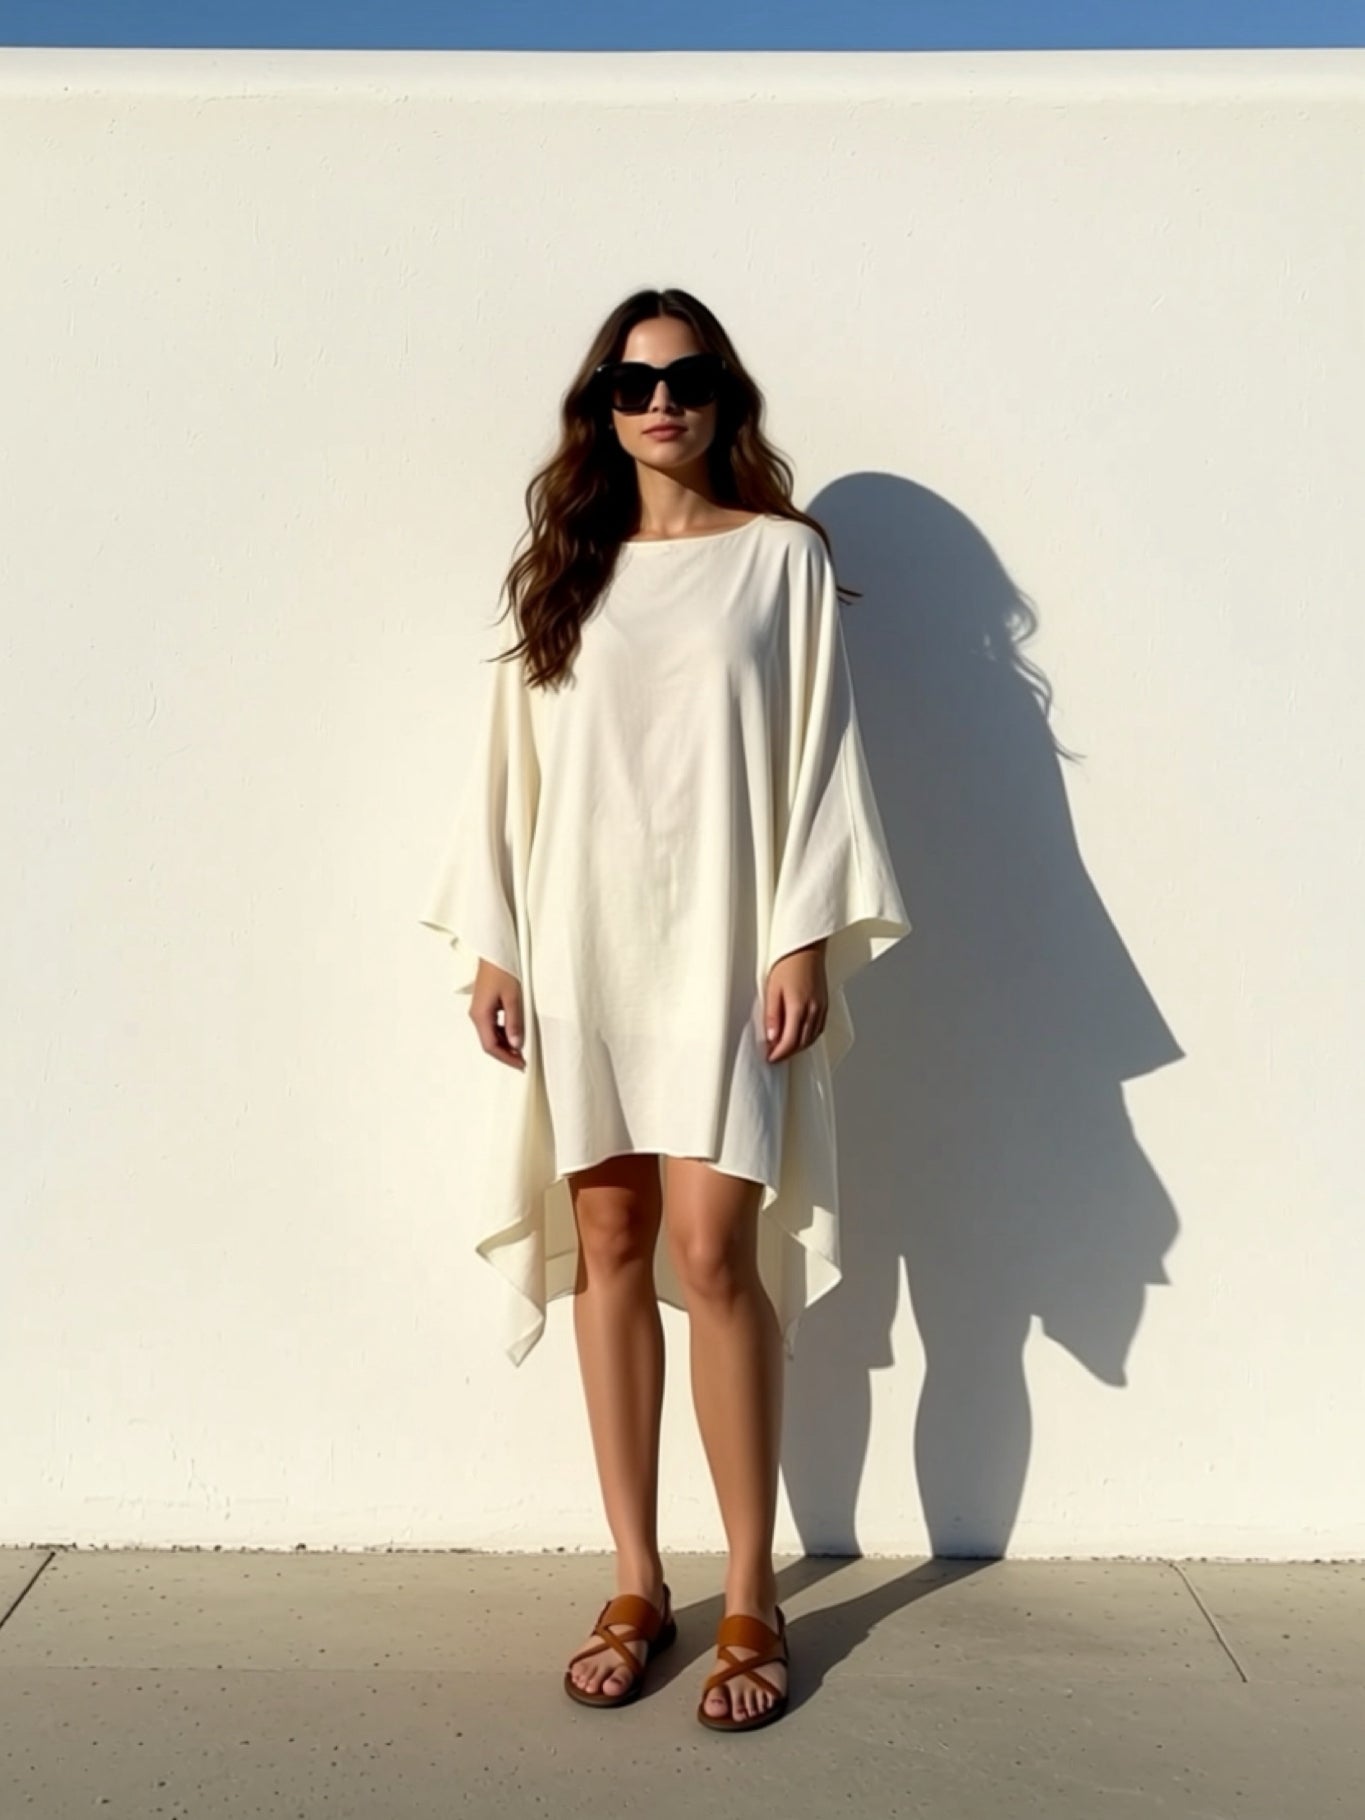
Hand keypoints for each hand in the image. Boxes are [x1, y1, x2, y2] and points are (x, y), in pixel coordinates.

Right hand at [470, 960, 526, 1069]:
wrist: (494, 952)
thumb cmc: (502, 970)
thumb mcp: (513, 997)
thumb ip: (514, 1022)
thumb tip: (516, 1044)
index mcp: (480, 1015)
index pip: (490, 1046)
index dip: (506, 1058)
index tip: (521, 1064)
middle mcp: (476, 1016)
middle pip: (489, 1044)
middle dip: (506, 1054)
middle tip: (523, 1062)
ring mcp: (479, 1012)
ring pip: (490, 1036)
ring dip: (505, 1046)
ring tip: (521, 1051)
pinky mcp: (484, 1007)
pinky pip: (492, 1027)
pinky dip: (503, 1035)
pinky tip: (515, 1036)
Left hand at [763, 939, 828, 1062]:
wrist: (807, 948)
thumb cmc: (787, 963)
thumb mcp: (772, 989)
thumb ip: (772, 1016)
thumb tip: (771, 1038)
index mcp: (799, 1008)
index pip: (790, 1042)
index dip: (779, 1054)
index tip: (769, 1058)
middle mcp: (813, 1011)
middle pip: (802, 1043)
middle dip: (787, 1054)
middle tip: (773, 1056)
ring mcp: (821, 1008)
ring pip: (811, 1038)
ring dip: (798, 1048)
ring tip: (784, 1049)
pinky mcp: (825, 1005)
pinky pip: (818, 1029)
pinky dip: (808, 1038)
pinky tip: (799, 1037)